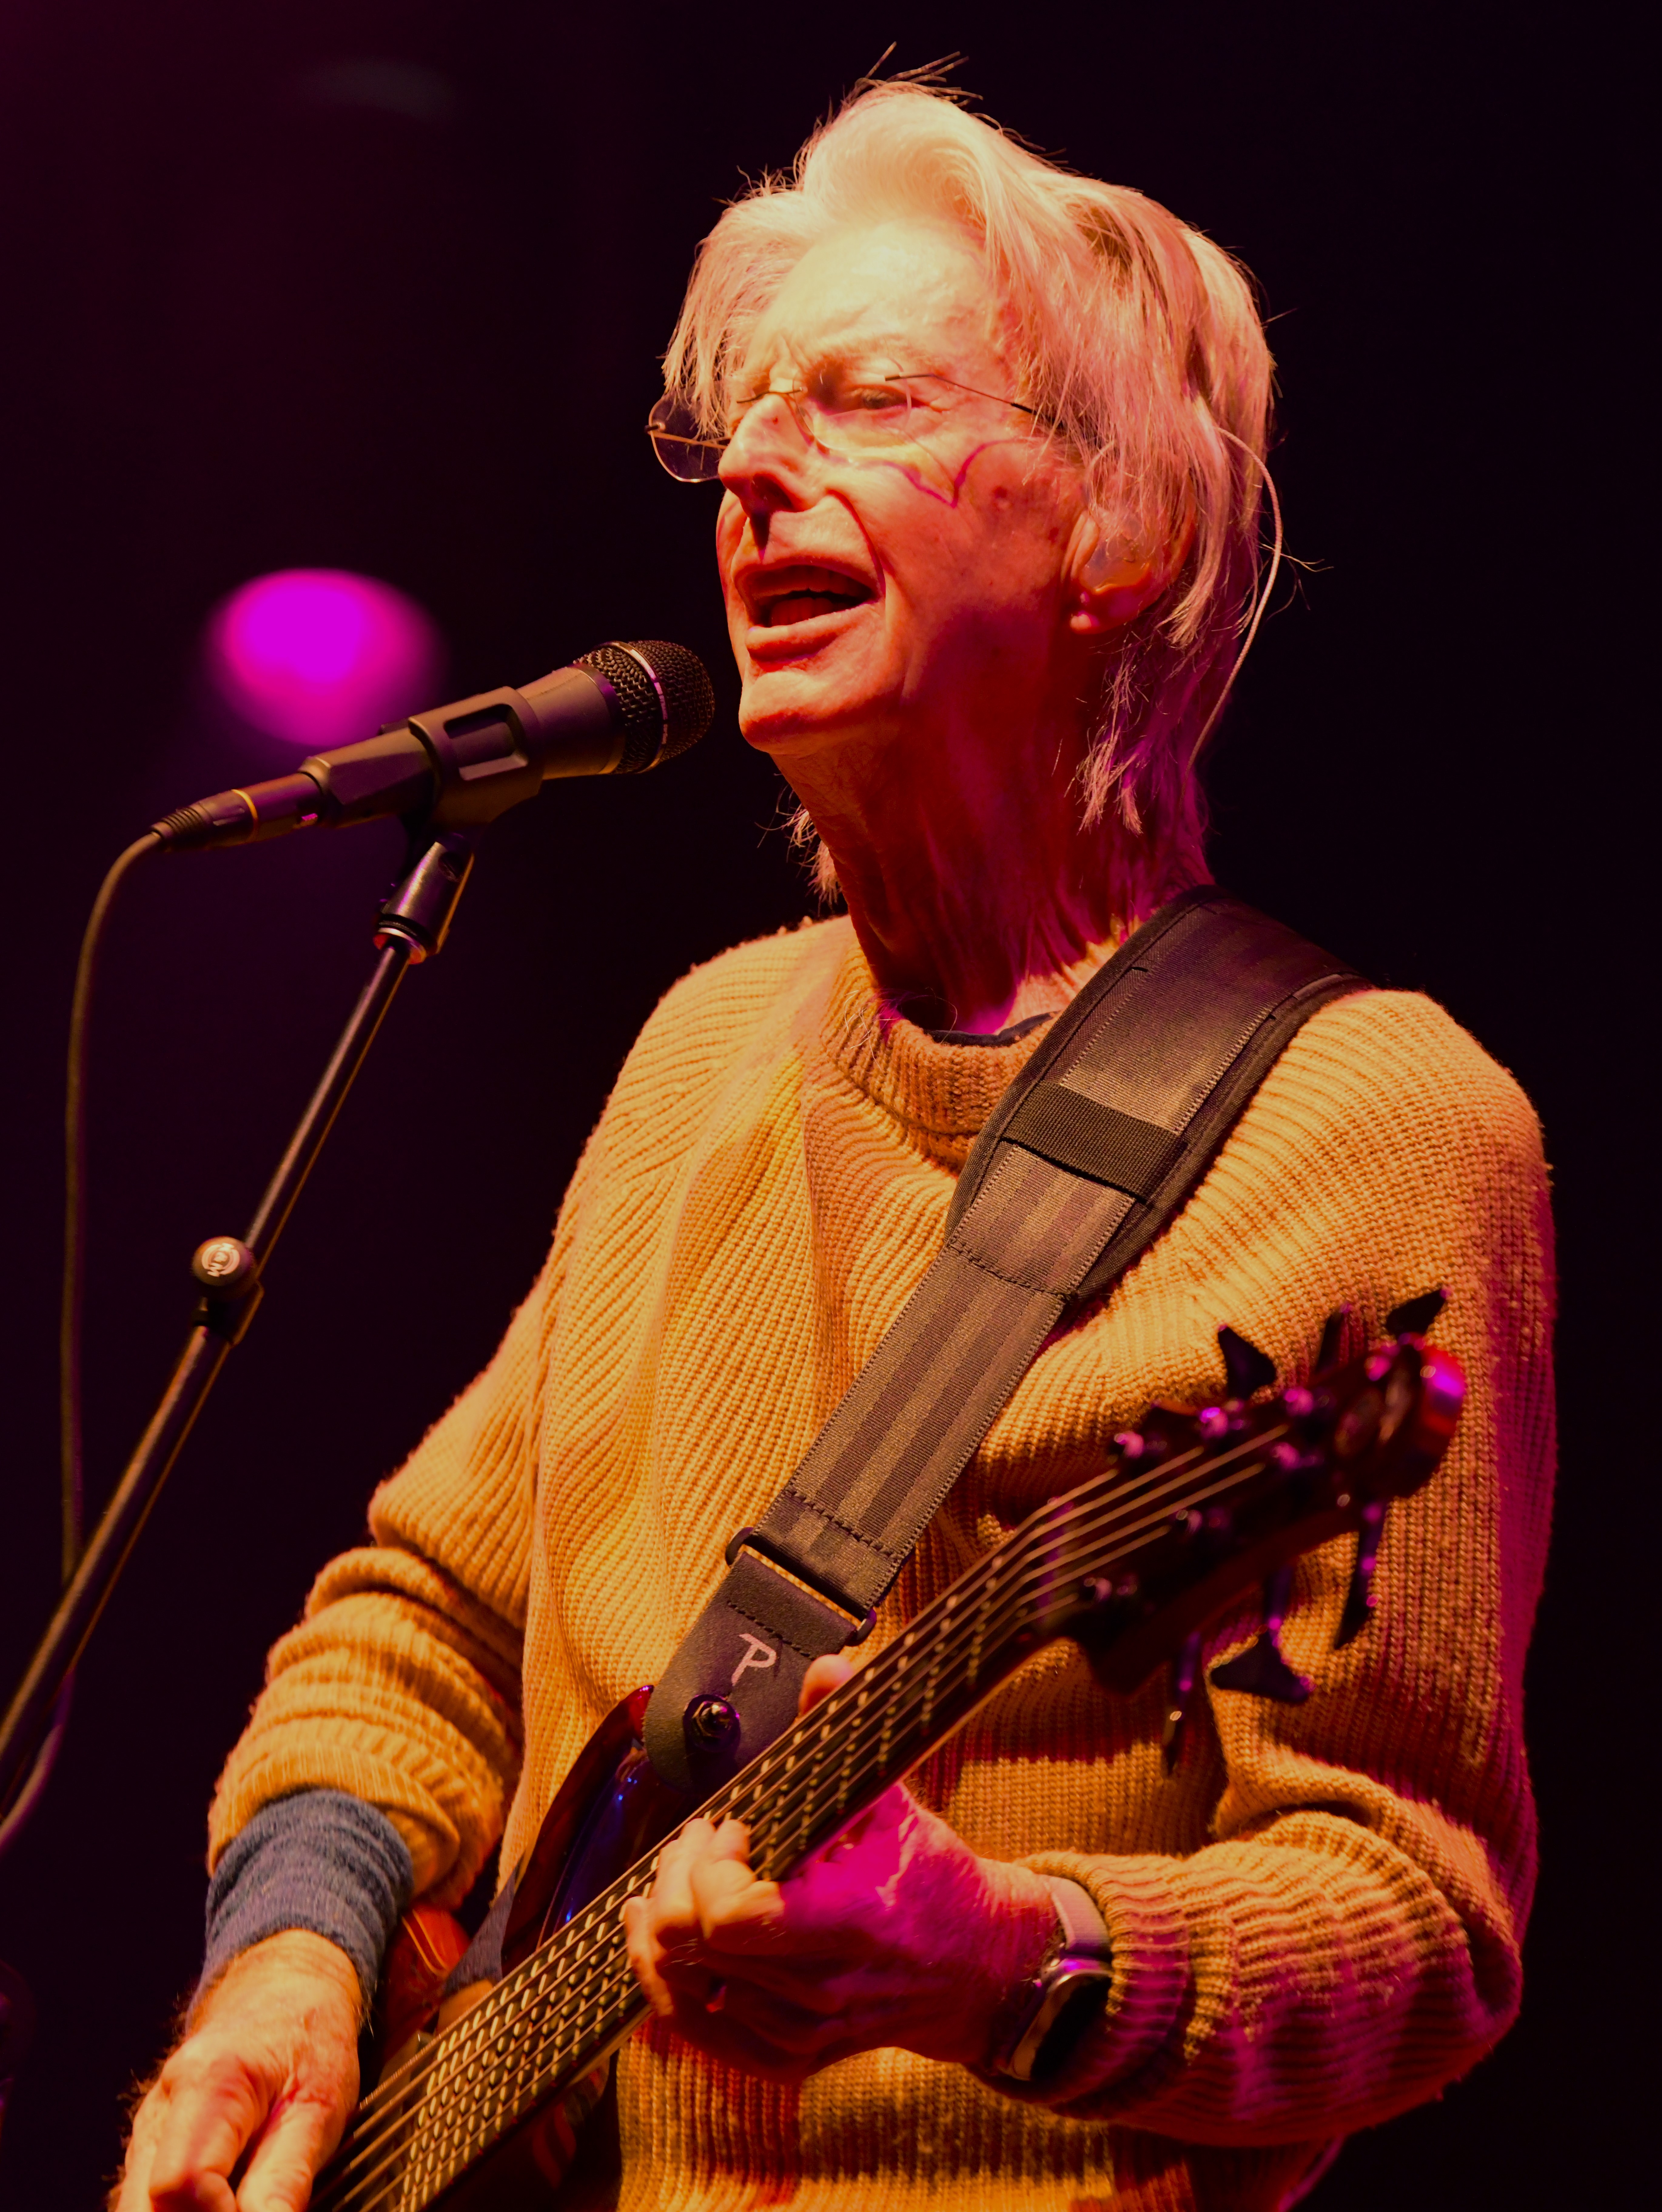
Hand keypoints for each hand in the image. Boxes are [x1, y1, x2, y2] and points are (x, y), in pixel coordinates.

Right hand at [113, 1930, 360, 2211]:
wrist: (284, 1994)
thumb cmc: (309, 2042)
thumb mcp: (320, 2106)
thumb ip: (287, 2179)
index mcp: (207, 2085)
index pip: (180, 2185)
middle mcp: (161, 2110)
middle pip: (145, 2206)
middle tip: (246, 2209)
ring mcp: (148, 2132)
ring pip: (138, 2208)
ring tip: (238, 2204)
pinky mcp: (148, 2152)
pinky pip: (146, 2203)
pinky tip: (220, 2205)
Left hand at [621, 1657, 1055, 2081]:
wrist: (978, 1969)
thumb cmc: (933, 1880)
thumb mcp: (897, 1801)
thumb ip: (849, 1734)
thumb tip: (827, 1667)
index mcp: (847, 1922)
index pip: (730, 1917)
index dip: (712, 1865)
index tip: (735, 1826)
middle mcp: (820, 1988)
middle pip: (695, 1947)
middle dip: (677, 1879)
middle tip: (696, 1840)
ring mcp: (802, 2032)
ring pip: (686, 1989)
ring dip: (662, 1928)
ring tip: (666, 1883)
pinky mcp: (790, 2057)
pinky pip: (702, 2033)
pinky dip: (671, 1987)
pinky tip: (663, 1945)